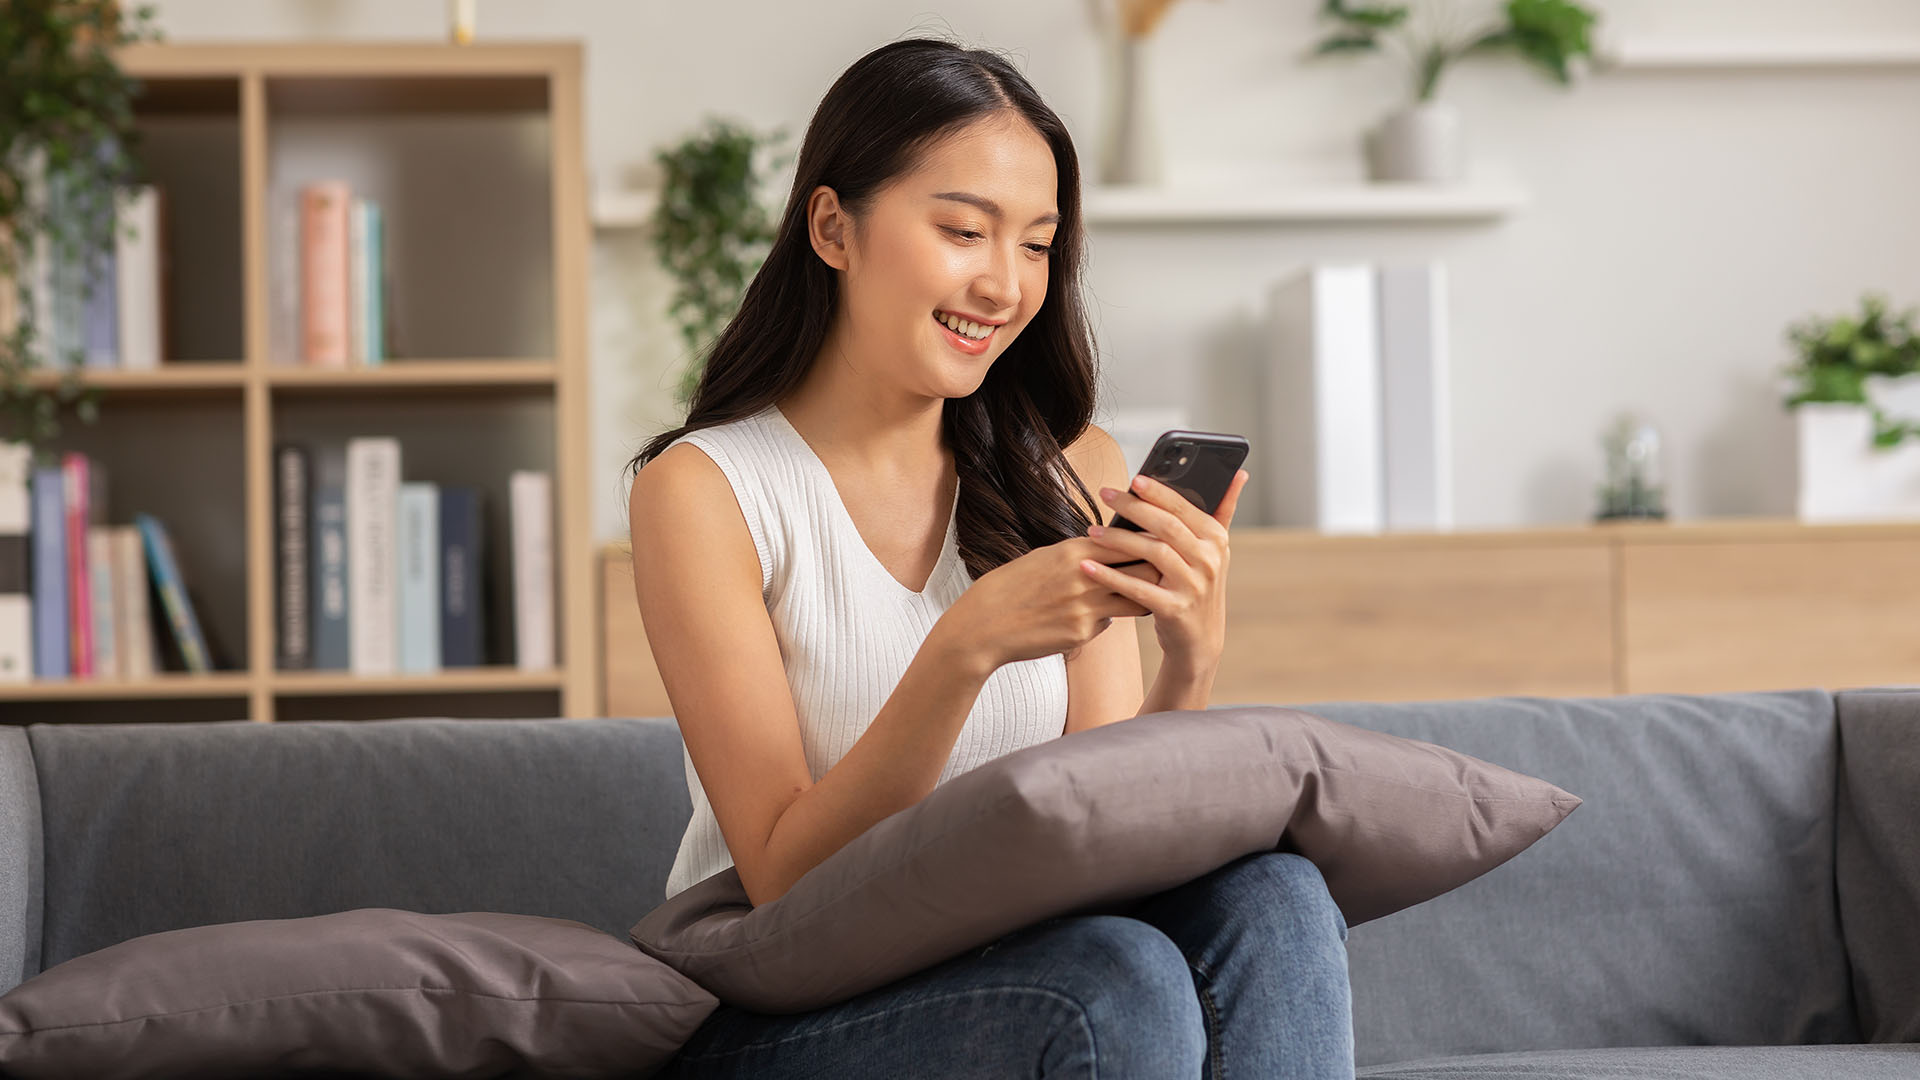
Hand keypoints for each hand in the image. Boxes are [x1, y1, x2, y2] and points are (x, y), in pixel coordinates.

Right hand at [944, 536, 1155, 670]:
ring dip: (1139, 599)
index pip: (1130, 541)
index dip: (1149, 544)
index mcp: (1075, 551)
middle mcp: (1085, 576)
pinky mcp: (1082, 633)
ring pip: (1136, 601)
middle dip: (1156, 572)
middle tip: (1162, 574)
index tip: (1158, 546)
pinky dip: (1104, 621)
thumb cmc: (1013, 586)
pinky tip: (1085, 618)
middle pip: (1145, 570)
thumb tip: (1111, 549)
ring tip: (1138, 596)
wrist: (984, 623)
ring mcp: (1086, 607)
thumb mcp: (1046, 557)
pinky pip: (1108, 624)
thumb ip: (1081, 554)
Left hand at [1079, 469, 1249, 671]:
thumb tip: (1238, 473)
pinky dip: (1111, 576)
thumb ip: (1223, 510)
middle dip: (1133, 507)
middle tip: (1105, 493)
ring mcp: (1193, 586)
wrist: (1199, 639)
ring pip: (1153, 553)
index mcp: (1216, 539)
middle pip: (1167, 526)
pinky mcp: (1174, 609)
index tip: (1133, 479)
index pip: (1184, 508)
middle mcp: (1209, 561)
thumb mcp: (1216, 550)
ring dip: (1119, 539)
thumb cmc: (1199, 585)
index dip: (1158, 492)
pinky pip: (1138, 588)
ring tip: (1092, 530)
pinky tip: (1088, 566)